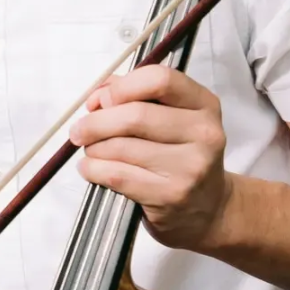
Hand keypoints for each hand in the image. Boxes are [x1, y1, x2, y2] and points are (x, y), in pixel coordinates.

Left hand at [68, 65, 230, 249]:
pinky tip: (92, 168)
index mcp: (204, 105)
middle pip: (135, 115)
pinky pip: (116, 175)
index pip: (160, 80)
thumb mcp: (173, 118)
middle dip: (96, 122)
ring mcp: (189, 167)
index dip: (123, 87)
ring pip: (120, 146)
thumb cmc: (181, 157)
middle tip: (80, 130)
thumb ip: (136, 96)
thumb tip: (98, 96)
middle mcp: (203, 133)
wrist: (208, 209)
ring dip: (93, 148)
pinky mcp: (170, 195)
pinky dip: (94, 169)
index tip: (102, 99)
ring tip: (91, 151)